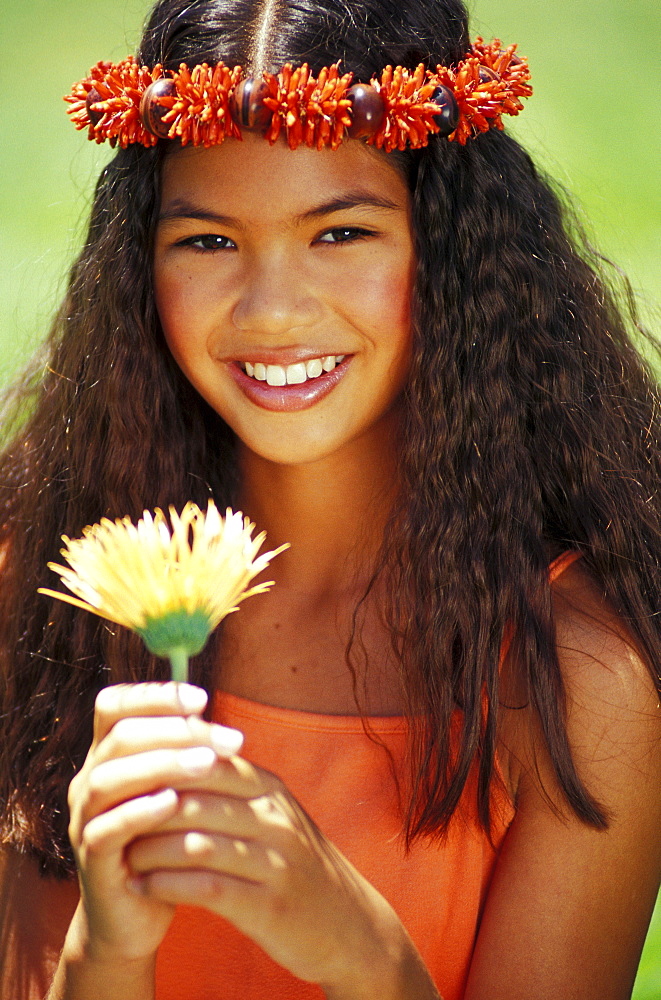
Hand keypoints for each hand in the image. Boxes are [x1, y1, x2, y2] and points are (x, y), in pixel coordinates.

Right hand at [66, 682, 243, 964]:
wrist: (138, 914)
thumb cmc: (166, 841)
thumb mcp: (177, 792)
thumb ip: (187, 757)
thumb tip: (220, 723)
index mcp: (108, 755)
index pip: (114, 705)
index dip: (154, 695)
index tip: (203, 699)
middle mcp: (89, 780)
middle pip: (120, 736)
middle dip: (177, 730)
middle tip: (228, 739)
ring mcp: (84, 818)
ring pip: (109, 778)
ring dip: (162, 765)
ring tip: (209, 764)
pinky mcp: (90, 857)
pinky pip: (106, 828)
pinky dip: (140, 812)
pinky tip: (174, 803)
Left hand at [125, 753, 410, 990]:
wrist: (348, 924)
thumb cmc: (296, 865)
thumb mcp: (273, 814)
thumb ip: (232, 786)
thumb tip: (179, 751)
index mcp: (271, 790)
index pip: (208, 761)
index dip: (162, 766)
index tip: (124, 777)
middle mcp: (275, 818)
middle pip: (197, 799)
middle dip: (148, 807)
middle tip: (112, 816)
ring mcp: (275, 862)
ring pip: (197, 842)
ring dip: (151, 849)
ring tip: (123, 854)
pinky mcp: (270, 906)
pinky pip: (208, 889)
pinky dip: (168, 886)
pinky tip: (144, 887)